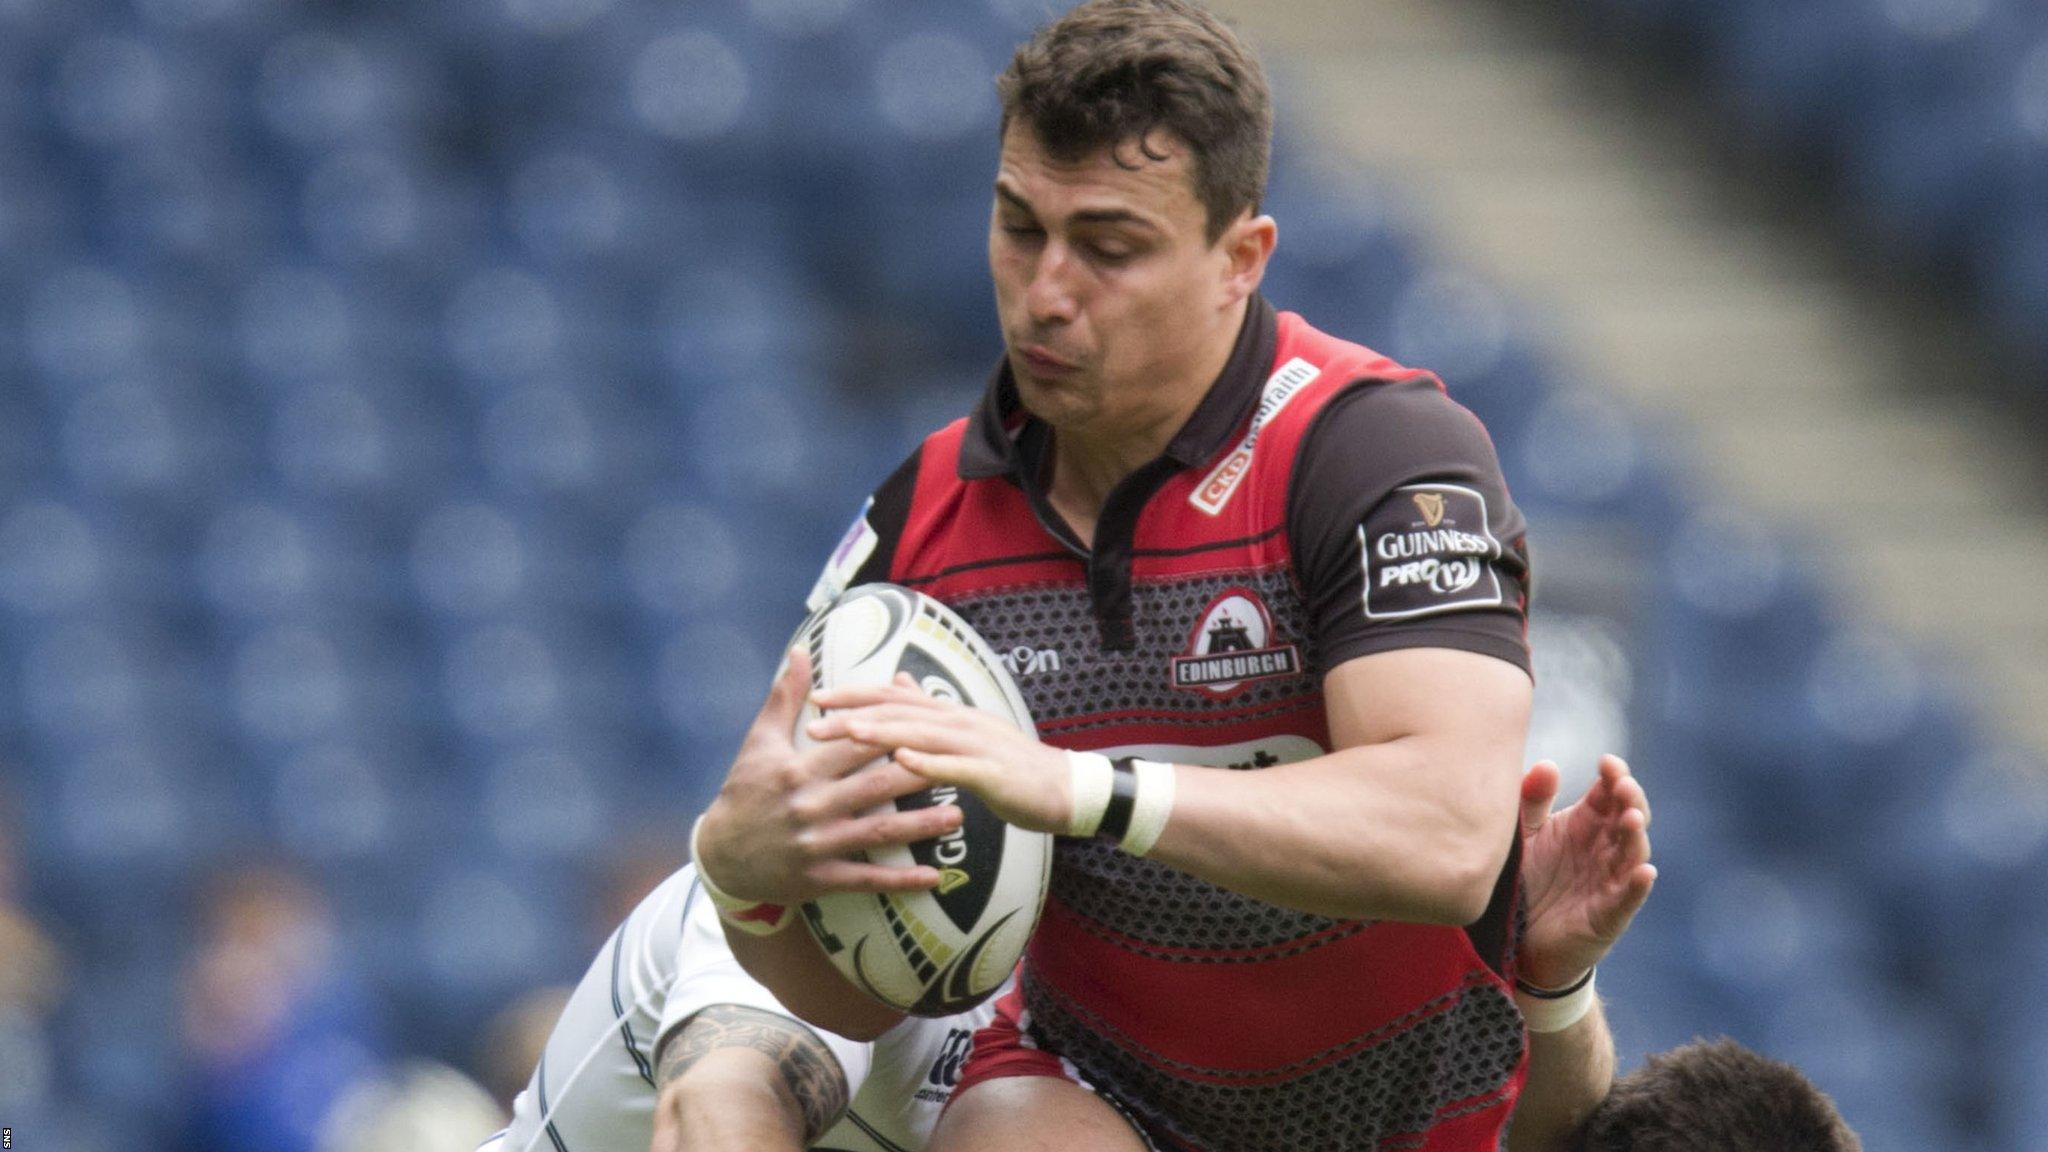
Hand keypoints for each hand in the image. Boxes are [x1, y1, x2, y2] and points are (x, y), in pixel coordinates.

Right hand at [695, 651, 964, 902]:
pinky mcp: (821, 878)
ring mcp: (818, 845)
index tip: (929, 724)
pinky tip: (934, 877)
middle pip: (876, 786)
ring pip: (879, 832)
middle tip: (959, 766)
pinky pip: (867, 879)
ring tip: (959, 815)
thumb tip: (799, 652)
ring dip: (921, 825)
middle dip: (919, 774)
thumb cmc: (744, 793)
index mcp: (800, 770)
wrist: (719, 856)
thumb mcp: (760, 743)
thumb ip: (784, 698)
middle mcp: (811, 806)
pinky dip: (901, 880)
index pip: (854, 746)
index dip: (893, 734)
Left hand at [806, 681, 1072, 834]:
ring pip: (922, 733)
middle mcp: (959, 722)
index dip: (854, 695)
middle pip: (899, 712)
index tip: (815, 700)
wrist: (1066, 788)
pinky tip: (901, 762)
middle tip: (814, 721)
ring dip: (882, 732)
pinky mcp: (992, 773)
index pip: (894, 697)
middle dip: (854, 714)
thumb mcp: (968, 733)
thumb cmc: (1012, 767)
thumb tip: (899, 680)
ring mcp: (977, 745)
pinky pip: (956, 767)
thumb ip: (931, 710)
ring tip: (847, 733)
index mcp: (950, 714)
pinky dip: (928, 762)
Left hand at [1516, 754, 1656, 990]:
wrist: (1516, 942)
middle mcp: (1603, 849)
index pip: (1609, 793)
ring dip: (1635, 835)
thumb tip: (1548, 764)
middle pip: (1629, 817)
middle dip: (1630, 798)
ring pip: (1633, 854)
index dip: (1615, 776)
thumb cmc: (1525, 880)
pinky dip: (1638, 886)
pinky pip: (1628, 899)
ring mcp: (1610, 881)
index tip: (1607, 761)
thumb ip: (1531, 801)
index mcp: (1585, 824)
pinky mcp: (1608, 916)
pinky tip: (1643, 872)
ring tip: (1630, 818)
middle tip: (1622, 784)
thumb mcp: (1523, 836)